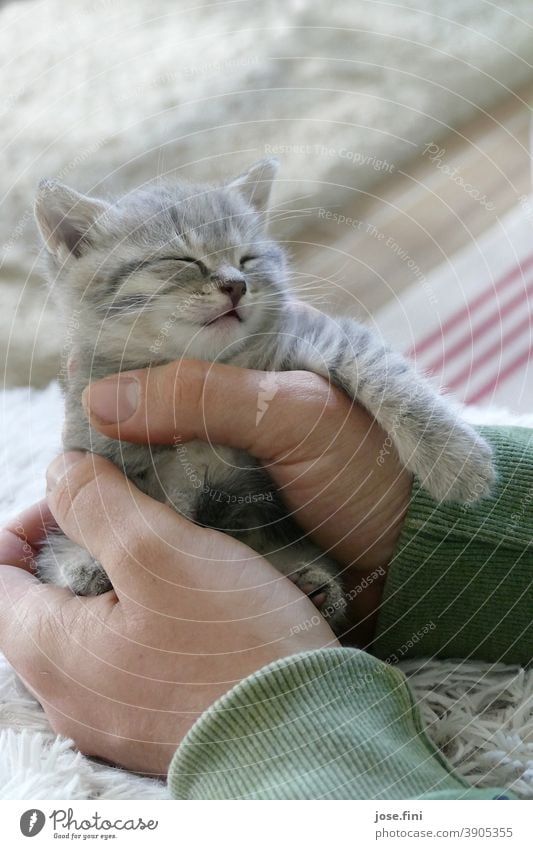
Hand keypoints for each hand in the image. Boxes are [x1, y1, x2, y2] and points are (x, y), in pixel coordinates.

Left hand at [0, 455, 336, 774]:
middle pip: (39, 603)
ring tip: (169, 555)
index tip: (82, 499)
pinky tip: (190, 605)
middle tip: (133, 520)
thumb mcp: (159, 551)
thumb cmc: (230, 643)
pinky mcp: (152, 725)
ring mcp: (110, 717)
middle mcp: (66, 696)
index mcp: (49, 650)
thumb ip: (96, 505)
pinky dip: (141, 621)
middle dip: (77, 549)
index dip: (28, 522)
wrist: (306, 737)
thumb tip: (59, 472)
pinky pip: (124, 661)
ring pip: (85, 631)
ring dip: (114, 584)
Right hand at [83, 354, 412, 643]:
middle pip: (156, 384)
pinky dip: (141, 493)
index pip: (177, 323)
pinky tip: (110, 503)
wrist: (409, 553)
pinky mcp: (223, 492)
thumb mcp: (295, 415)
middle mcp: (237, 387)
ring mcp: (227, 442)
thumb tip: (101, 398)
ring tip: (79, 473)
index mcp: (262, 342)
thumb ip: (204, 396)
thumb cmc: (369, 469)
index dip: (127, 338)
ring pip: (155, 437)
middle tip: (75, 434)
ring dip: (122, 455)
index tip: (79, 366)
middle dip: (116, 407)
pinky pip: (168, 485)